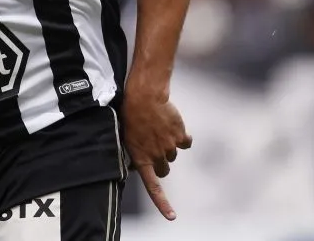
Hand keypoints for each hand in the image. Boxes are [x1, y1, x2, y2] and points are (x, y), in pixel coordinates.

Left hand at [122, 90, 191, 220]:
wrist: (144, 97)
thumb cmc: (131, 115)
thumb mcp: (127, 137)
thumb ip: (135, 153)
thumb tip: (135, 165)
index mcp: (141, 158)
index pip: (153, 187)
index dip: (162, 203)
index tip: (172, 216)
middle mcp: (157, 156)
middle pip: (165, 169)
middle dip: (161, 162)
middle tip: (154, 147)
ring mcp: (170, 146)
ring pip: (174, 154)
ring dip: (169, 146)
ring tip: (159, 129)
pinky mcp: (180, 135)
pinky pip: (187, 142)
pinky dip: (183, 137)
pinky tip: (173, 126)